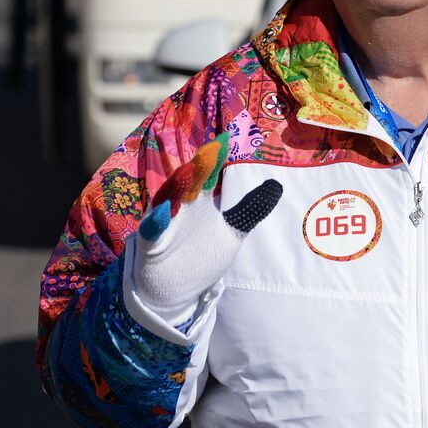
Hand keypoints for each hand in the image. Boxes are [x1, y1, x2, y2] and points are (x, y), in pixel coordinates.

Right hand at [131, 131, 282, 325]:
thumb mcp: (232, 231)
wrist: (173, 289)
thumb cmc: (200, 254)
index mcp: (198, 200)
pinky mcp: (151, 245)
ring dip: (178, 187)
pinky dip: (158, 222)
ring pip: (168, 201)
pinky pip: (152, 232)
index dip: (216, 157)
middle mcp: (180, 207)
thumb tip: (277, 185)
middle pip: (188, 183)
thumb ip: (251, 209)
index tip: (227, 138)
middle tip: (213, 149)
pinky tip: (166, 212)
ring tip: (189, 172)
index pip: (208, 175)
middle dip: (199, 167)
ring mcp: (164, 225)